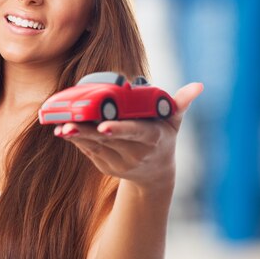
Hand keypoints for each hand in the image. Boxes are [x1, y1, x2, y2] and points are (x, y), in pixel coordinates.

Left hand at [53, 83, 203, 187]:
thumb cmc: (163, 138)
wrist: (155, 172)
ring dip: (77, 136)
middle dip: (87, 131)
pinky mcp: (106, 166)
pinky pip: (89, 151)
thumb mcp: (173, 122)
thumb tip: (198, 86)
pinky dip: (76, 141)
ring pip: (95, 147)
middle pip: (108, 140)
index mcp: (153, 139)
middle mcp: (136, 153)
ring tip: (61, 126)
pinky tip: (63, 130)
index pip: (136, 133)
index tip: (104, 126)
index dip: (120, 130)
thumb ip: (180, 103)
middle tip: (69, 124)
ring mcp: (120, 162)